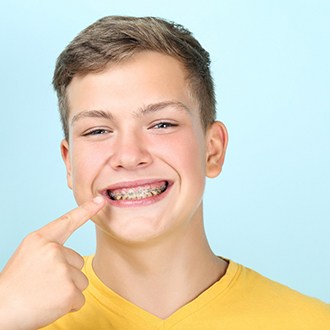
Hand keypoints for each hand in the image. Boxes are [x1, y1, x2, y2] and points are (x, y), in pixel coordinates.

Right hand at [0, 196, 104, 329]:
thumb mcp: (28, 256)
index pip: (68, 221)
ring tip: (45, 295)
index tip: (100, 200)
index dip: (86, 210)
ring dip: (68, 290)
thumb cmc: (15, 286)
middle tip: (43, 284)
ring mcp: (62, 269)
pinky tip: (50, 305)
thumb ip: (50, 249)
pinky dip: (69, 305)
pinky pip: (80, 298)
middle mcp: (53, 250)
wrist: (1, 313)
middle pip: (78, 261)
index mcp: (40, 240)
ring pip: (81, 280)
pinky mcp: (69, 290)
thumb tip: (73, 258)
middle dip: (66, 275)